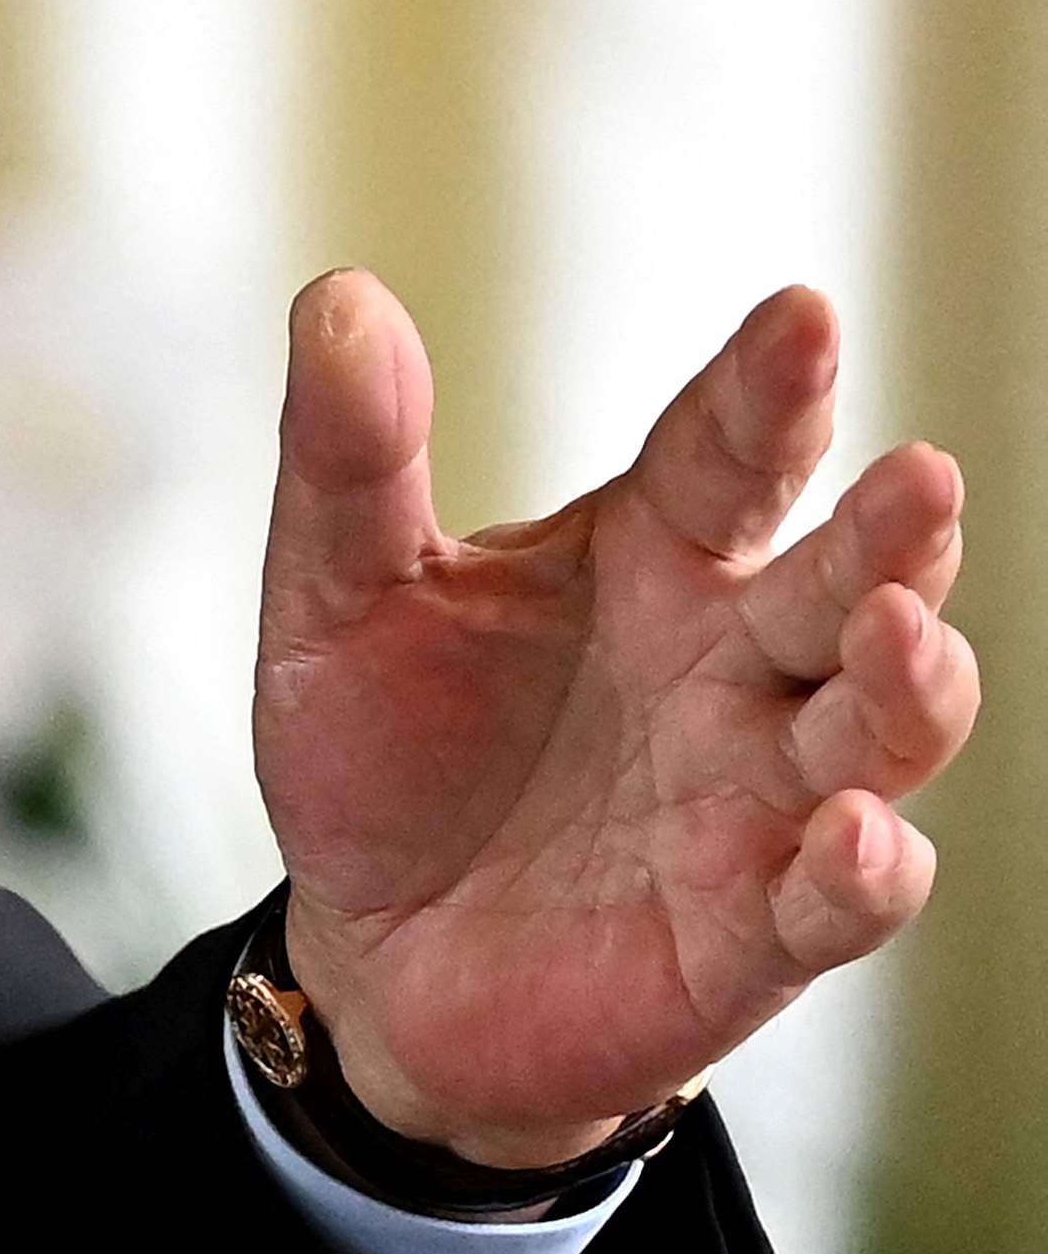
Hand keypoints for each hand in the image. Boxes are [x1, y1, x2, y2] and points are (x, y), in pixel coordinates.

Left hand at [254, 273, 976, 1170]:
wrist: (369, 955)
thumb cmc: (383, 757)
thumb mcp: (335, 596)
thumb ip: (349, 457)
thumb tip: (340, 298)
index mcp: (649, 559)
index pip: (727, 454)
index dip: (770, 387)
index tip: (801, 315)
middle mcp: (731, 665)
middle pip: (840, 581)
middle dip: (887, 536)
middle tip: (919, 476)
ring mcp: (758, 798)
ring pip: (877, 731)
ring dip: (907, 685)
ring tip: (895, 631)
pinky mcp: (750, 933)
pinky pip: (834, 902)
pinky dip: (862, 871)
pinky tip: (852, 833)